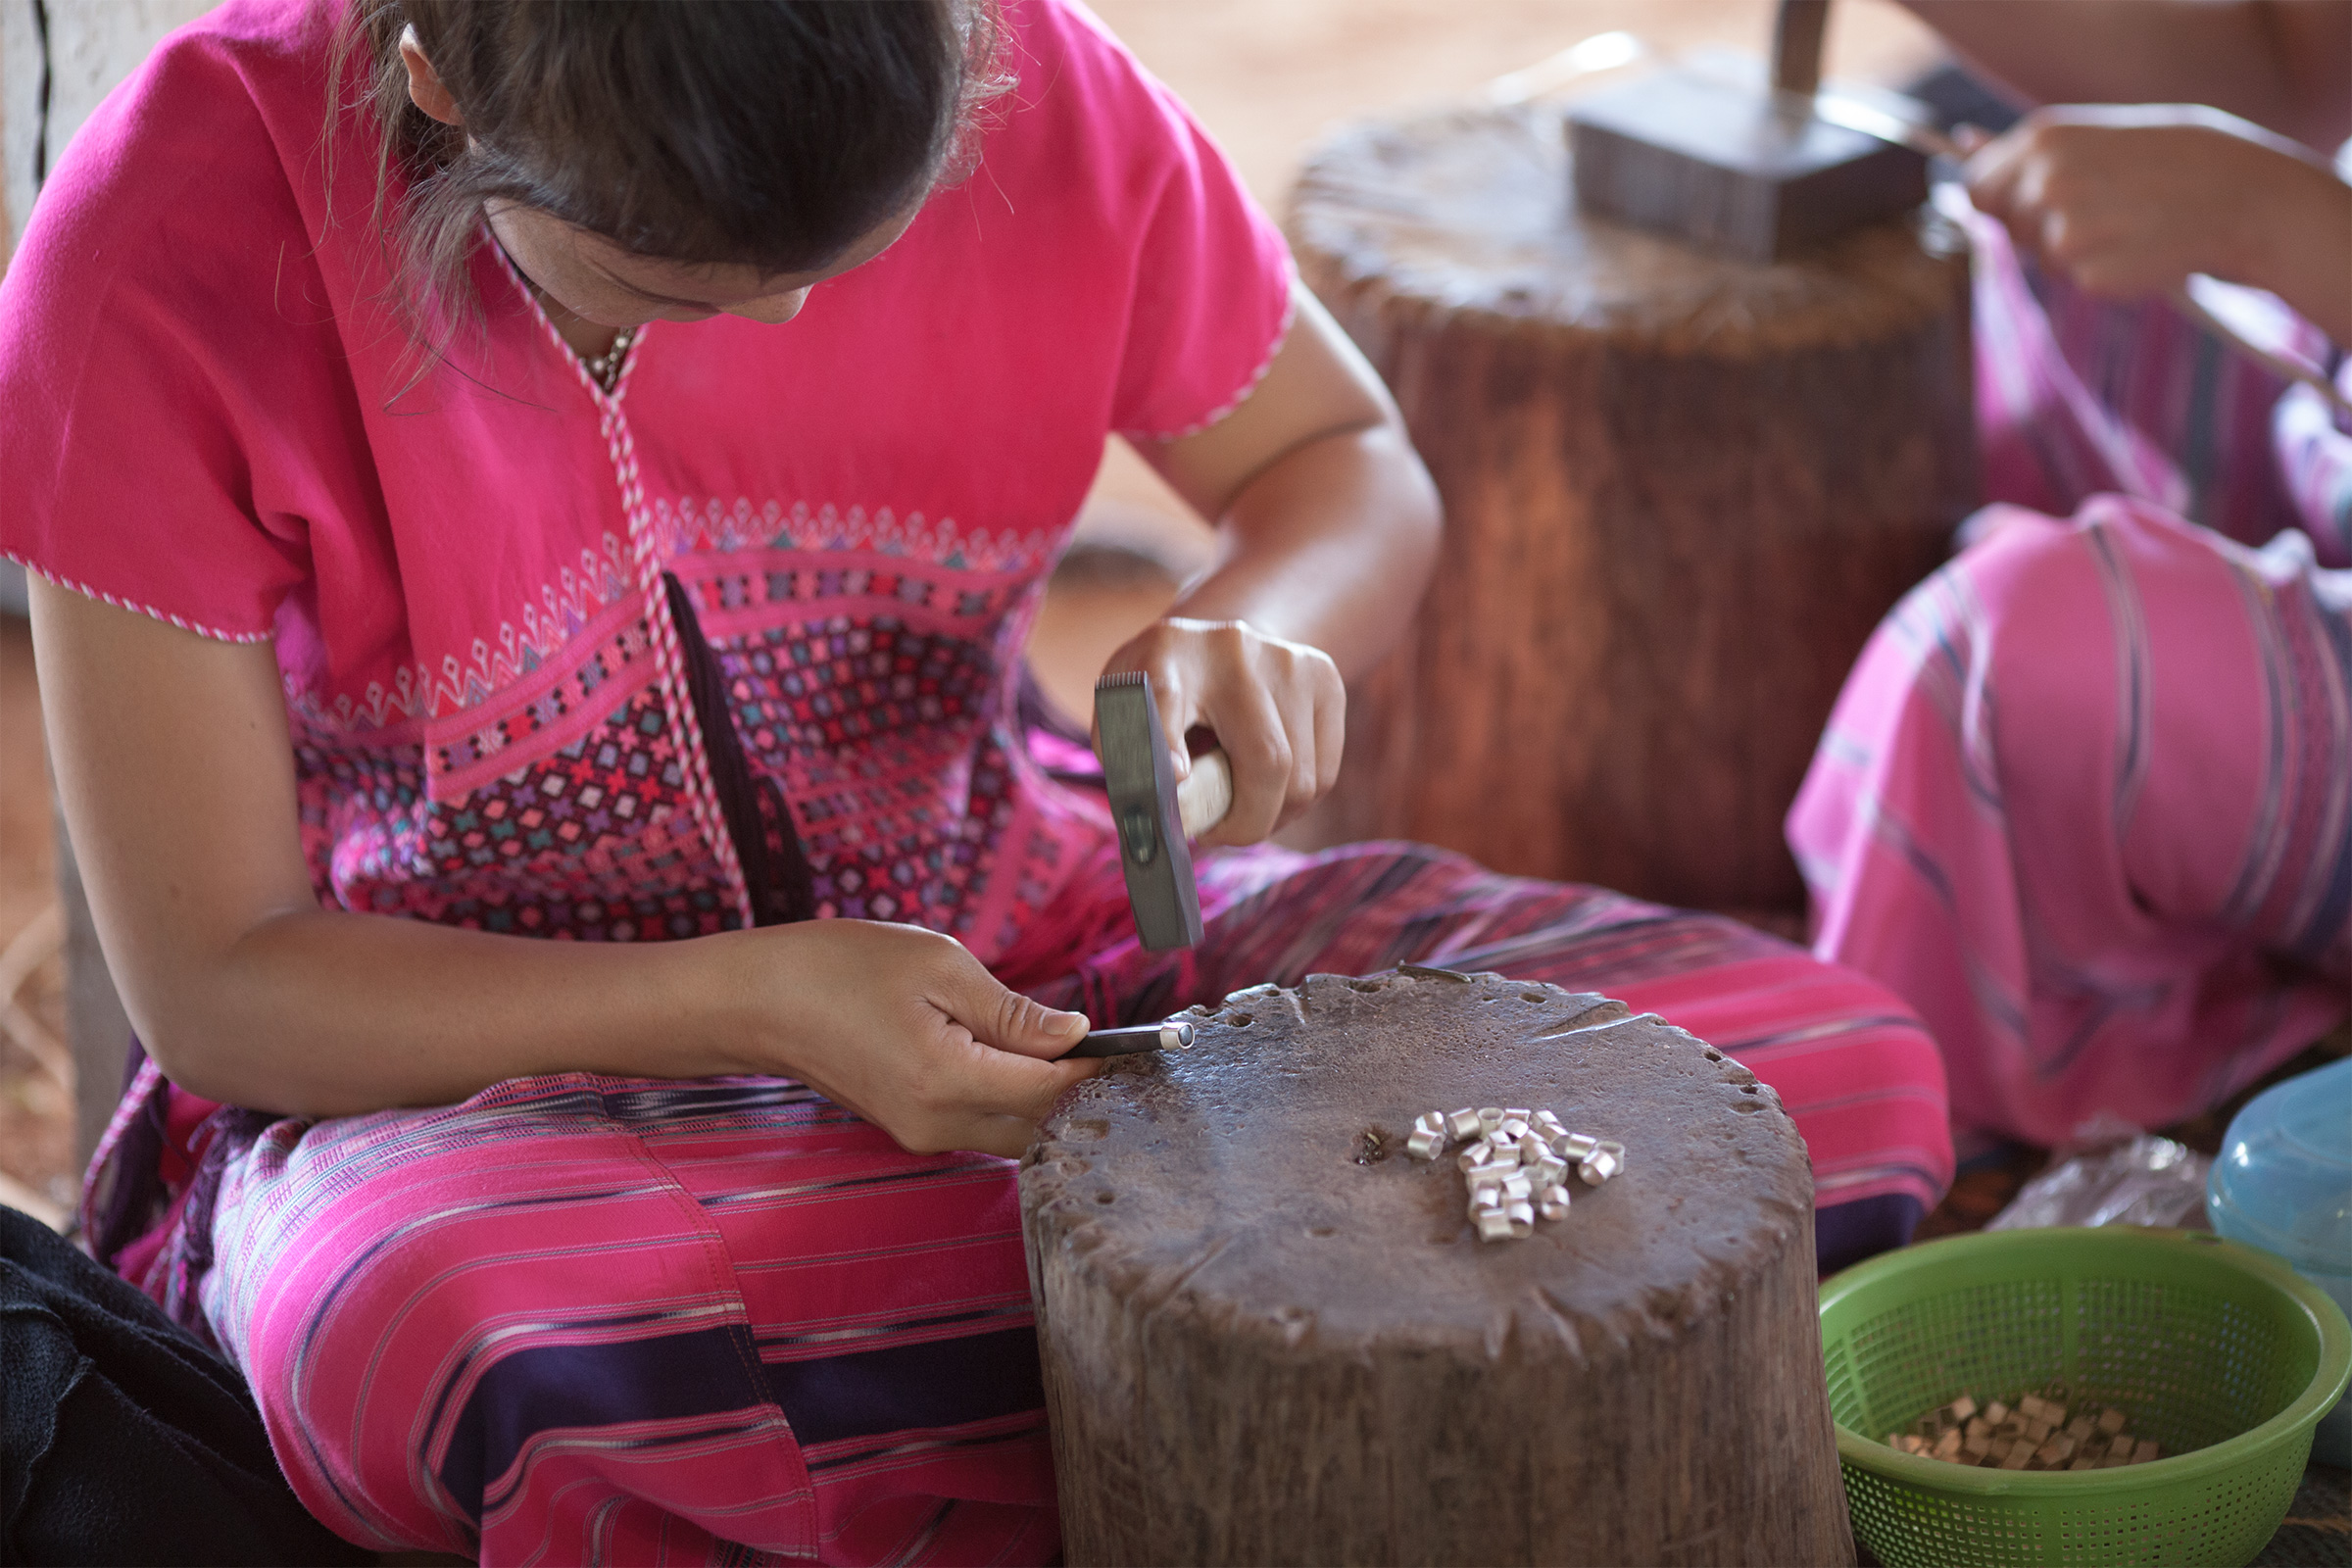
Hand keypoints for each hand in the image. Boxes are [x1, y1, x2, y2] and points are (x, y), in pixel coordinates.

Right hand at [737, 920, 1099, 1157]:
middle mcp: (937, 1125)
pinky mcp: (911, 1129)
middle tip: (1104, 1045)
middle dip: (1078, 1091)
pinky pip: (981, 1125)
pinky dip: (1009, 1098)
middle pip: (1040, 1128)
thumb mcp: (939, 966)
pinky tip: (1014, 1058)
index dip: (1097, 1067)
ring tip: (1059, 1046)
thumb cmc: (840, 969)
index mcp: (948, 1081)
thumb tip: (1076, 1035)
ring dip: (1043, 1098)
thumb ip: (1013, 1011)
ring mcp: (921, 1135)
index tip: (1132, 1041)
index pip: (1051, 1091)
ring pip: (1013, 1133)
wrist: (759, 1001)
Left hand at [1097, 617, 1343, 846]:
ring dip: (1272, 816)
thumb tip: (1155, 826)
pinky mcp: (1324, 678)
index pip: (1165, 698)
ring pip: (1302, 778)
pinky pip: (1323, 773)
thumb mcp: (1127, 716)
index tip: (1175, 779)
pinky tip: (1268, 793)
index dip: (1170, 744)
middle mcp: (1232, 650)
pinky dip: (1297, 802)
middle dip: (1248, 821)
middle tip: (1219, 836)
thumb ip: (1132, 762)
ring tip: (1240, 812)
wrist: (1216, 646)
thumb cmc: (1162, 698)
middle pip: (1267, 757)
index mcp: (1164, 658)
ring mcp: (1287, 661)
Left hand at [1962, 106, 2331, 299]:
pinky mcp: (2087, 274)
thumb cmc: (2168, 163)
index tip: (2029, 202)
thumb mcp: (2096, 137)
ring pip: (2041, 256)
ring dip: (2075, 250)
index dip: (1998, 200)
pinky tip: (2141, 248)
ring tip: (2128, 224)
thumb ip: (2030, 151)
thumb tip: (1961, 144)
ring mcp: (2064, 230)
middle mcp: (2044, 181)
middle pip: (2003, 225)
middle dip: (2036, 226)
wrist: (2241, 196)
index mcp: (2043, 138)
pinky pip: (2076, 281)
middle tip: (2098, 211)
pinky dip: (2104, 273)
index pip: (1976, 183)